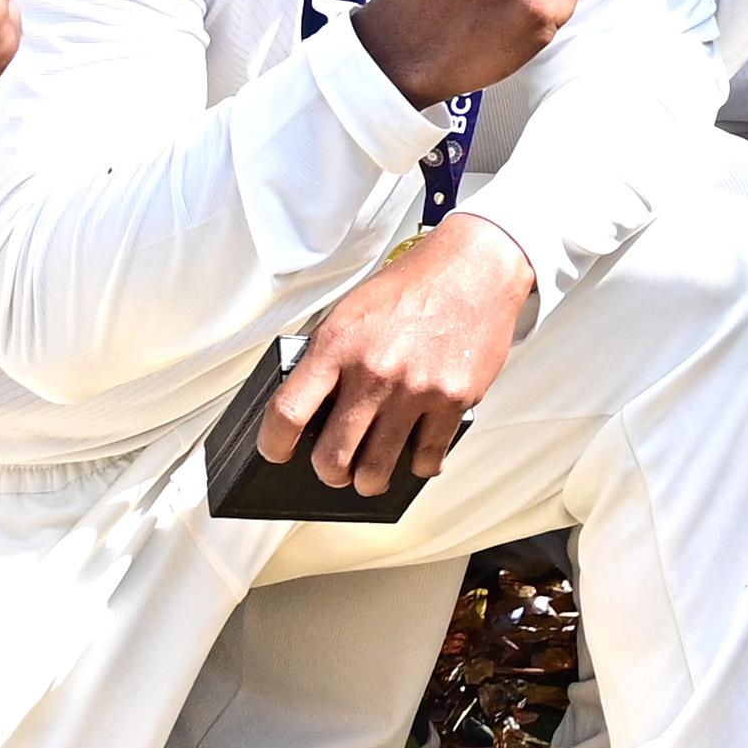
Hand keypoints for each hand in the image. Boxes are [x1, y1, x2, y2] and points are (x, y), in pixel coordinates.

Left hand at [260, 212, 535, 493]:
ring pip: (377, 470)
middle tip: (333, 470)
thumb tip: (309, 407)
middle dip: (329, 473)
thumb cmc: (412, 286)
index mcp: (338, 345)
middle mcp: (374, 371)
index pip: (287, 413)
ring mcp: (415, 390)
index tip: (275, 452)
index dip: (273, 444)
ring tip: (370, 473)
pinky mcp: (453, 401)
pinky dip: (419, 464)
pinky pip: (427, 458)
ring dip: (369, 480)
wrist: (475, 266)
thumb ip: (327, 357)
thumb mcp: (352, 311)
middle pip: (332, 458)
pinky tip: (415, 451)